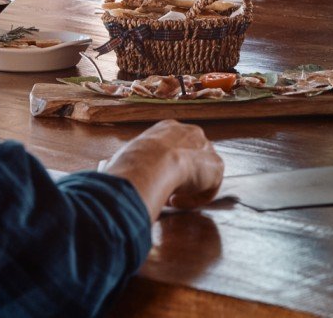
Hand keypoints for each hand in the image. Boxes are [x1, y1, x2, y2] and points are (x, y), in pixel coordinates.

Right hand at [102, 119, 224, 218]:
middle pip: (189, 156)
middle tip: (164, 190)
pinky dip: (194, 199)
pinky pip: (208, 187)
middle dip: (178, 175)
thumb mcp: (125, 157)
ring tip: (170, 199)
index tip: (153, 179)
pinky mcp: (216, 167)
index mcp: (168, 128)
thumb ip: (129, 162)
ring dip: (187, 188)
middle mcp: (190, 133)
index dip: (163, 165)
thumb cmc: (132, 161)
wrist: (152, 162)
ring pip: (200, 172)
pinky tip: (178, 203)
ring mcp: (206, 148)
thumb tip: (115, 174)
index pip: (171, 146)